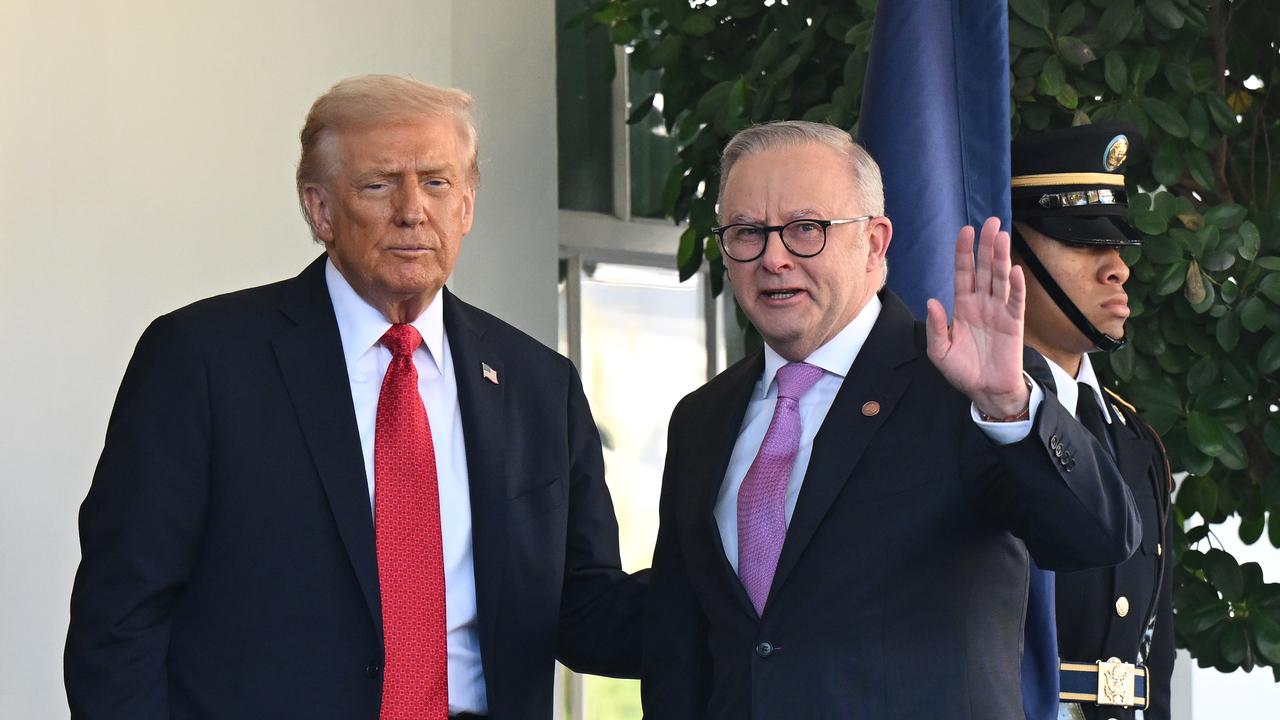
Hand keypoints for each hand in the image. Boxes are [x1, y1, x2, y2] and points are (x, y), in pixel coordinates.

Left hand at [925, 217, 1028, 417]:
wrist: (985, 391)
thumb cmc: (962, 370)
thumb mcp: (940, 351)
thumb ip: (936, 327)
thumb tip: (933, 301)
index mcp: (963, 306)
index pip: (963, 273)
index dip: (964, 252)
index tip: (966, 230)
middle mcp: (981, 303)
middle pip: (985, 269)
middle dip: (986, 245)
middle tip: (991, 221)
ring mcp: (999, 311)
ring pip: (1000, 279)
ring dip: (1001, 258)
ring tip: (1002, 236)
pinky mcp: (1014, 324)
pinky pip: (1015, 301)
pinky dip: (1016, 286)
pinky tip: (1015, 270)